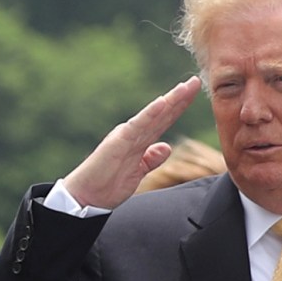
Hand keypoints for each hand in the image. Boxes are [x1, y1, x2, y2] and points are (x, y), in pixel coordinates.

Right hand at [58, 78, 201, 210]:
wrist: (85, 199)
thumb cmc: (106, 187)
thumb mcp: (136, 174)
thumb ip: (151, 160)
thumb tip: (167, 147)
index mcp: (138, 142)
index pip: (162, 122)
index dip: (178, 108)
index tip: (193, 93)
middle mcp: (133, 135)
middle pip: (161, 114)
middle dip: (179, 98)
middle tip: (196, 81)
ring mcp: (126, 136)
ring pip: (153, 116)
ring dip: (170, 101)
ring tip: (186, 87)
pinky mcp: (118, 141)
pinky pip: (138, 125)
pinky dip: (150, 113)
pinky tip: (163, 101)